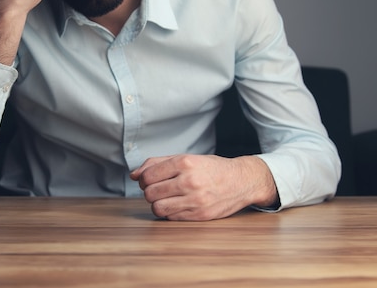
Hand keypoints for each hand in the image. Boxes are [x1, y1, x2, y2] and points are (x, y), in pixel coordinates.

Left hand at [130, 154, 277, 220]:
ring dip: (157, 204)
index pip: (148, 175)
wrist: (242, 181)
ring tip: (165, 198)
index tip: (149, 180)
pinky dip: (169, 212)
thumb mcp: (187, 158)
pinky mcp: (200, 215)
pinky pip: (171, 217)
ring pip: (157, 208)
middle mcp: (190, 181)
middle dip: (149, 192)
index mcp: (185, 162)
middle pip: (150, 193)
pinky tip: (177, 205)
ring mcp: (195, 200)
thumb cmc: (212, 168)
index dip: (143, 179)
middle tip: (157, 189)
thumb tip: (134, 175)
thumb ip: (158, 163)